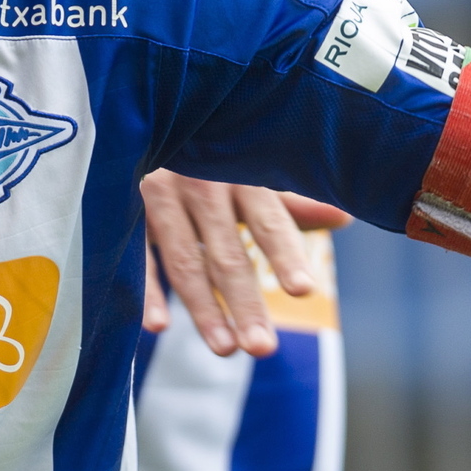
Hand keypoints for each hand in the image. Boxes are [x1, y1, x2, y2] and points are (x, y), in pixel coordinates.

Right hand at [140, 170, 345, 355]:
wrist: (144, 120)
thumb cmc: (206, 155)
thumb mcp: (249, 173)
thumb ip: (289, 203)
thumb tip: (343, 218)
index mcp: (240, 176)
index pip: (269, 222)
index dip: (285, 255)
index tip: (304, 290)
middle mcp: (202, 185)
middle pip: (228, 254)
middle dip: (245, 303)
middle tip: (263, 347)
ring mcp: (161, 197)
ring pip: (186, 262)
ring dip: (204, 309)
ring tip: (226, 350)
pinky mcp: (127, 210)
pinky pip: (138, 257)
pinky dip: (147, 291)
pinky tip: (158, 326)